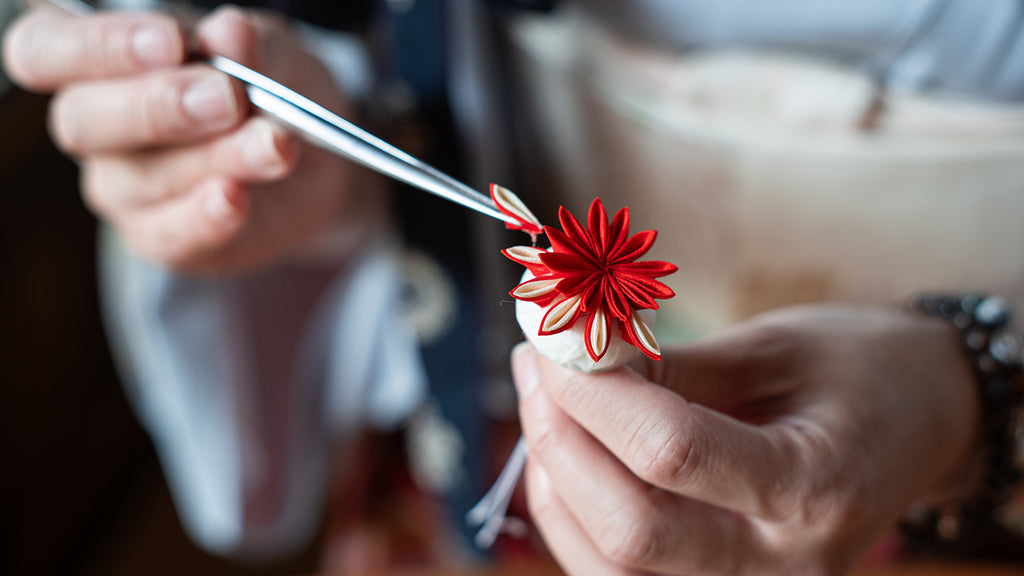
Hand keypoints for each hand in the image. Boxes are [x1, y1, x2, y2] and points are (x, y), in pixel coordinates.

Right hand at [3, 5, 383, 272]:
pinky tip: (236, 199)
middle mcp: (96, 127)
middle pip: (82, 120)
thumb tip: (229, 34)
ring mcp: (125, 189)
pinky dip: (206, 217)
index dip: (100, 46)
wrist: (316, 162)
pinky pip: (171, 236)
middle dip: (158, 106)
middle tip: (226, 98)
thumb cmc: (270, 89)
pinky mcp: (164, 238)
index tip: (172, 42)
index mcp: (98, 62)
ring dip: (212, 159)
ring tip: (274, 144)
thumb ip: (251, 47)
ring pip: (141, 179)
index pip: (48, 49)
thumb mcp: (272, 55)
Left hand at [513, 304, 980, 574]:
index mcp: (815, 487)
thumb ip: (674, 364)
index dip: (592, 391)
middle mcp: (784, 564)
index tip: (549, 334)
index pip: (671, 452)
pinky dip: (575, 516)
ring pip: (611, 567)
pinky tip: (564, 453)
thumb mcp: (778, 346)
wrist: (924, 422)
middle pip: (629, 530)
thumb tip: (573, 355)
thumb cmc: (864, 369)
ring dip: (554, 481)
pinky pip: (620, 574)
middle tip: (532, 364)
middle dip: (559, 438)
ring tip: (539, 400)